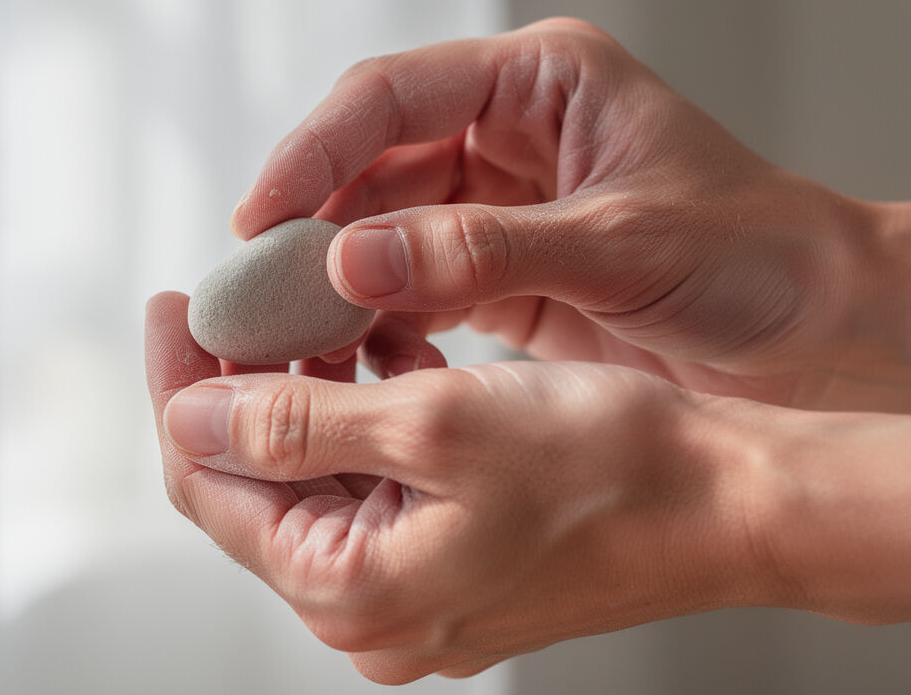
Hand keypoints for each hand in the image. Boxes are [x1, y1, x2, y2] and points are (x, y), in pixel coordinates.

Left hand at [145, 291, 769, 682]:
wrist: (735, 504)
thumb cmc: (611, 467)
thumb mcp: (436, 422)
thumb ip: (296, 420)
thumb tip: (194, 411)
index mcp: (353, 592)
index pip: (211, 484)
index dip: (182, 387)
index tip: (175, 306)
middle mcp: (374, 613)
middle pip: (260, 483)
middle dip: (248, 383)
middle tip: (245, 296)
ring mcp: (417, 593)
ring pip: (320, 475)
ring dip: (314, 389)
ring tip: (329, 310)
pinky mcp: (455, 564)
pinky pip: (382, 484)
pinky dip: (375, 413)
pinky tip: (396, 350)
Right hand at [232, 18, 903, 409]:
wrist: (822, 333)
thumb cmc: (756, 259)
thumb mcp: (622, 246)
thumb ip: (485, 251)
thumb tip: (352, 257)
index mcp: (541, 83)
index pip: (393, 95)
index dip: (316, 152)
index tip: (263, 219)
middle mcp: (511, 132)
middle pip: (373, 162)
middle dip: (313, 223)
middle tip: (258, 291)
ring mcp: (502, 203)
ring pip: (382, 226)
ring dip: (336, 276)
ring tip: (293, 333)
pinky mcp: (500, 270)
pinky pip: (412, 282)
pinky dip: (378, 317)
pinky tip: (359, 355)